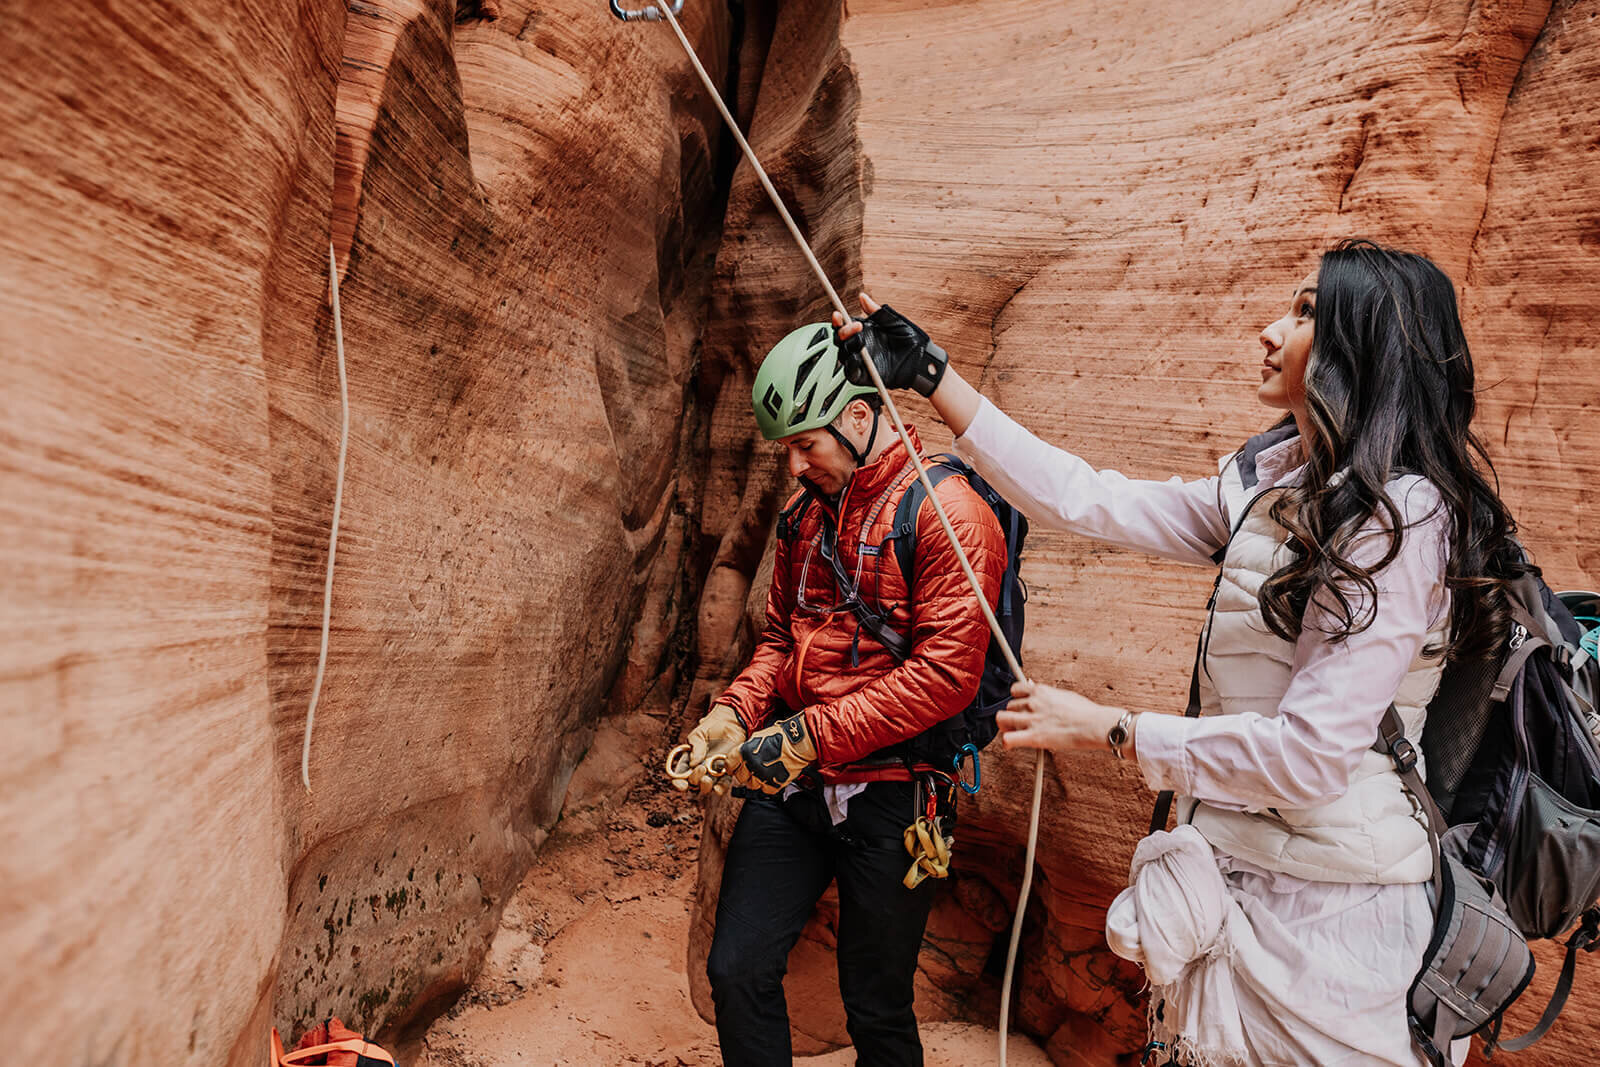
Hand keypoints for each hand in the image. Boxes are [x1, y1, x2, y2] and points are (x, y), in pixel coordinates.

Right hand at [670, 703, 746, 794]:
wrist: (730, 723)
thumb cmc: (711, 727)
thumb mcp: (698, 735)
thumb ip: (695, 748)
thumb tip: (692, 763)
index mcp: (688, 761)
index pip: (679, 776)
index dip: (678, 783)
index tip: (681, 783)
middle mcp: (699, 769)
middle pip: (692, 784)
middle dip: (694, 780)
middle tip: (701, 769)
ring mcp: (712, 772)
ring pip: (706, 787)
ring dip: (705, 787)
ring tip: (708, 778)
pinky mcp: (726, 772)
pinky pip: (722, 785)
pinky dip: (720, 788)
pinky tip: (718, 786)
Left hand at [730, 711, 817, 793]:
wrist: (797, 744)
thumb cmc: (780, 737)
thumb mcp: (757, 737)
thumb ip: (745, 749)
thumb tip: (739, 757)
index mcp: (744, 752)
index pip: (729, 765)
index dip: (732, 766)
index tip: (734, 767)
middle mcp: (751, 765)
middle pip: (740, 777)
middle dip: (744, 773)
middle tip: (751, 769)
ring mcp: (761, 776)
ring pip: (751, 785)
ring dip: (755, 780)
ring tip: (763, 772)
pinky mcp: (772, 784)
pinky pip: (764, 789)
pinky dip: (767, 784)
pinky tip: (771, 776)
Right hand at [830, 294, 948, 396]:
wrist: (922, 357)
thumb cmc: (910, 338)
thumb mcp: (893, 320)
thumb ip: (875, 310)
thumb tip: (862, 296)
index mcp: (863, 332)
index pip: (844, 326)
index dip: (838, 321)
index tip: (838, 314)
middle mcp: (860, 346)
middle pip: (840, 340)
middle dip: (844, 332)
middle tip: (856, 327)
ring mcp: (862, 361)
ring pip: (843, 356)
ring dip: (848, 347)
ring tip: (861, 341)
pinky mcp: (865, 377)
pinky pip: (851, 374)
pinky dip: (850, 367)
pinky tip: (855, 359)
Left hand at [997, 681, 1132, 756]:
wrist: (1094, 724)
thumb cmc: (1085, 712)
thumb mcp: (1065, 694)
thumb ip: (1048, 694)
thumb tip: (1038, 690)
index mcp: (1040, 691)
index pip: (1015, 690)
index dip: (1016, 699)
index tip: (1020, 705)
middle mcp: (1033, 703)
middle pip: (1009, 706)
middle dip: (1012, 714)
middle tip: (1017, 723)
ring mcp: (1031, 719)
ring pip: (1002, 719)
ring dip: (1006, 727)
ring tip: (1013, 733)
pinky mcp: (1033, 736)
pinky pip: (1008, 738)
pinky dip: (1006, 742)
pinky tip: (1011, 745)